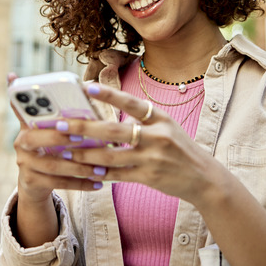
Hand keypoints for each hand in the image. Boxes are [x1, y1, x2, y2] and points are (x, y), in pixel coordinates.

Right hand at [8, 74, 105, 204]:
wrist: (35, 183)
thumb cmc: (52, 148)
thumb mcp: (53, 130)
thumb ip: (65, 114)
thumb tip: (89, 88)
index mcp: (27, 124)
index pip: (21, 108)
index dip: (27, 103)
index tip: (41, 96)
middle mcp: (21, 142)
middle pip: (34, 138)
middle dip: (59, 137)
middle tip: (81, 137)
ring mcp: (24, 163)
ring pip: (51, 164)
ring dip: (78, 166)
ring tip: (101, 168)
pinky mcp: (30, 182)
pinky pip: (57, 183)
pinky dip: (80, 183)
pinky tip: (98, 183)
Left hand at [59, 83, 223, 203]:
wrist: (204, 178)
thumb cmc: (180, 149)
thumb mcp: (168, 127)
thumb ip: (142, 121)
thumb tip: (109, 116)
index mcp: (162, 119)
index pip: (133, 103)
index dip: (110, 95)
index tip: (88, 87)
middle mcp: (158, 136)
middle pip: (114, 130)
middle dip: (84, 127)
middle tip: (60, 125)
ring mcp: (153, 158)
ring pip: (111, 156)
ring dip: (85, 153)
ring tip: (65, 150)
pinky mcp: (149, 177)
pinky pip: (118, 175)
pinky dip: (100, 173)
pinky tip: (84, 170)